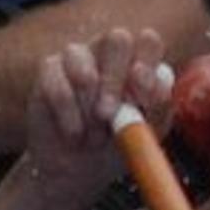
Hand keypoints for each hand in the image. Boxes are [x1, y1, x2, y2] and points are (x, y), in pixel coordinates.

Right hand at [23, 27, 169, 206]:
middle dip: (115, 79)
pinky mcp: (49, 70)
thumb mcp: (147, 135)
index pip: (148, 42)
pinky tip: (74, 135)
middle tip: (109, 115)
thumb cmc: (116, 146)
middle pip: (118, 39)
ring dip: (88, 106)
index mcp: (138, 62)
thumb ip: (159, 109)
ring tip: (93, 137)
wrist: (79, 170)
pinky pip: (59, 86)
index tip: (143, 98)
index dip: (147, 64)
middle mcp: (109, 52)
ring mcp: (77, 56)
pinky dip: (69, 117)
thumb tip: (160, 86)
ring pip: (82, 62)